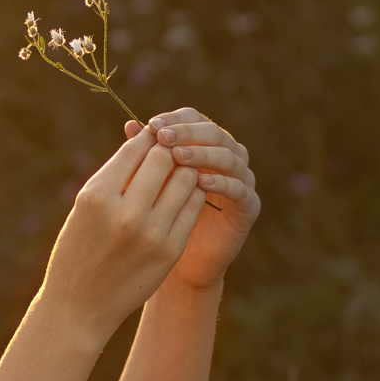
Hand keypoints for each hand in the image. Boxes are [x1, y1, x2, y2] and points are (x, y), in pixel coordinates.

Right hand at [42, 124, 209, 337]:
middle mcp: (126, 213)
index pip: (135, 149)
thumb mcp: (85, 207)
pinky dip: (191, 194)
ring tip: (176, 172)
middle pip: (164, 159)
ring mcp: (152, 234)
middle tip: (168, 150)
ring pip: (186, 179)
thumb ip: (115, 175)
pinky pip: (193, 206)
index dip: (147, 137)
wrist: (79, 306)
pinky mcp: (171, 251)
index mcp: (97, 196)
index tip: (152, 136)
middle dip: (169, 149)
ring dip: (184, 170)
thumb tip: (145, 139)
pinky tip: (181, 195)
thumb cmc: (77, 249)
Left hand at [127, 107, 260, 292]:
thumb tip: (130, 126)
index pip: (195, 119)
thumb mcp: (149, 183)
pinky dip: (222, 182)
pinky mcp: (250, 206)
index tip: (151, 126)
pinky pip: (240, 189)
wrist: (180, 261)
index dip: (175, 119)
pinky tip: (201, 182)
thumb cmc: (160, 216)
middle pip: (214, 132)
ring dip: (203, 154)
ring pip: (230, 156)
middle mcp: (228, 156)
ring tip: (178, 157)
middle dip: (187, 133)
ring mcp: (243, 179)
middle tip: (163, 138)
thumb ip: (146, 155)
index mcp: (205, 144)